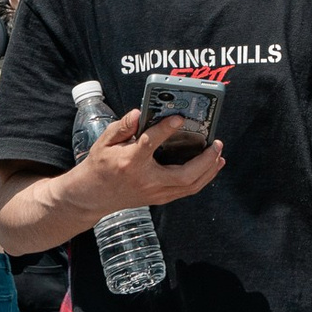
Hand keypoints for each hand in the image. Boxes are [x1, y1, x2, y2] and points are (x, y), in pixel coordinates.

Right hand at [65, 109, 223, 214]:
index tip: (179, 117)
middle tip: (217, 143)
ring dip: (209, 171)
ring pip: (189, 186)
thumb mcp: (104, 141)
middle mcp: (146, 180)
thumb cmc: (99, 165)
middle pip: (183, 175)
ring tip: (219, 155)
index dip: (166, 129)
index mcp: (130, 162)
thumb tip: (141, 112)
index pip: (151, 143)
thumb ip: (123, 126)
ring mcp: (154, 193)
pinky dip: (201, 179)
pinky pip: (186, 191)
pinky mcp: (159, 199)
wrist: (92, 196)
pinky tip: (210, 168)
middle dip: (205, 160)